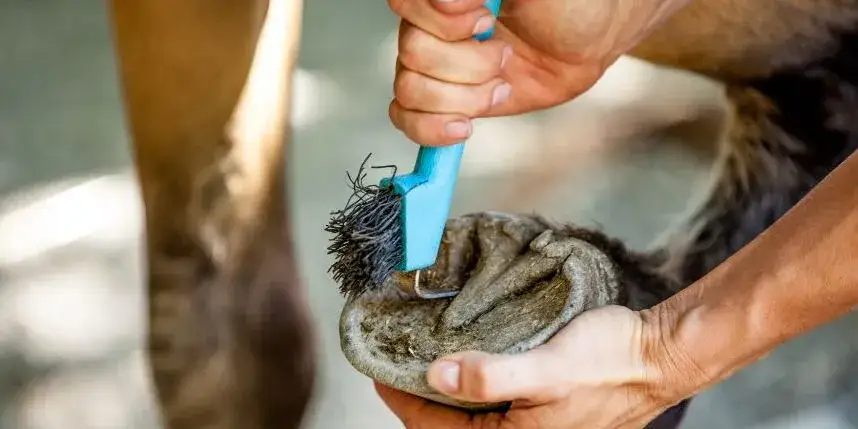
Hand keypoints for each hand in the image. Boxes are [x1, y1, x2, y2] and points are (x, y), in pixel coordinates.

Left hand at [375, 305, 703, 428]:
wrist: (657, 354)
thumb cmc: (610, 362)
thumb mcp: (547, 369)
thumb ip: (490, 377)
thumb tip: (435, 377)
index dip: (400, 400)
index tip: (377, 369)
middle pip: (448, 425)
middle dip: (417, 395)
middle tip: (394, 358)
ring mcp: (529, 423)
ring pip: (468, 413)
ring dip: (443, 387)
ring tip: (420, 353)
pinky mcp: (539, 405)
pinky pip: (490, 401)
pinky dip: (469, 381)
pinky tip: (462, 354)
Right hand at [387, 0, 691, 145]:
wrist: (588, 39)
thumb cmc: (571, 2)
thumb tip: (450, 2)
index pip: (405, 2)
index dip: (442, 20)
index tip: (483, 18)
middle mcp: (430, 23)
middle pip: (412, 52)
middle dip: (467, 63)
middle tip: (505, 53)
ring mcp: (434, 63)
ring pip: (411, 89)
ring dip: (463, 96)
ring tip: (499, 84)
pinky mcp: (443, 99)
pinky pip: (407, 119)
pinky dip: (433, 129)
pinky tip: (465, 124)